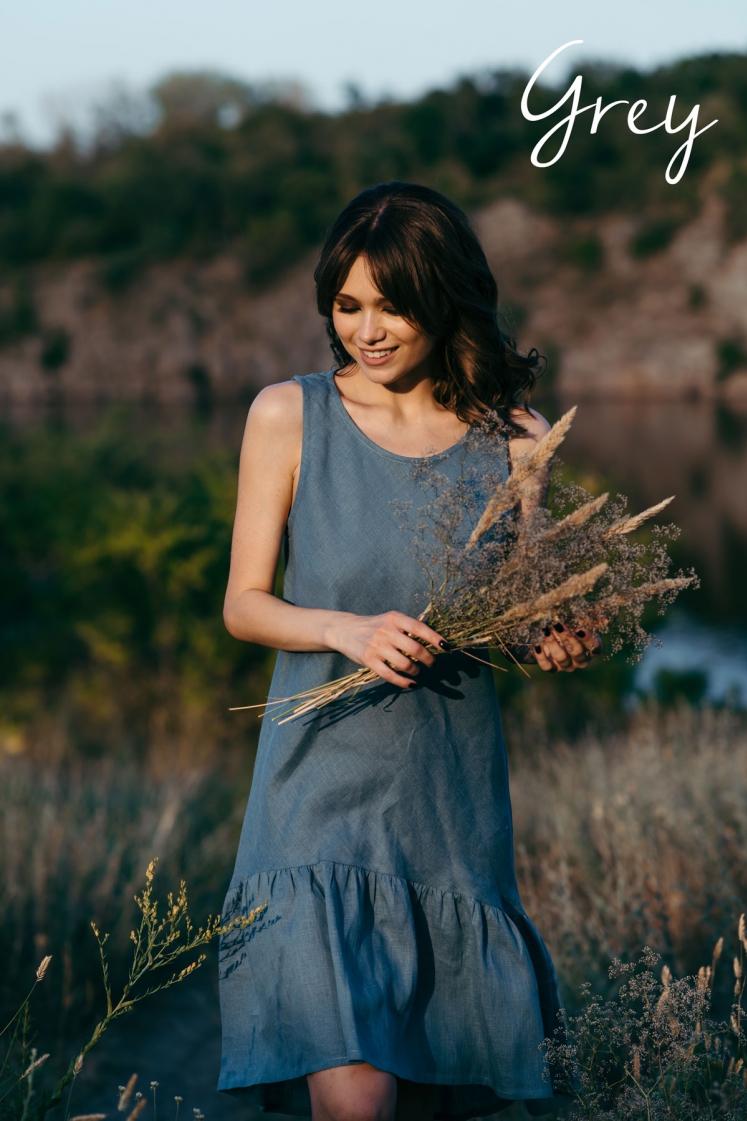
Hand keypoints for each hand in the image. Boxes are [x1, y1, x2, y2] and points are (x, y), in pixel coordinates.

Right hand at [325, 611, 446, 687]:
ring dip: (416, 671)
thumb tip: (433, 641)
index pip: (419, 628)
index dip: (434, 638)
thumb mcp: (389, 620)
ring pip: (405, 664)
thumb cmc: (373, 626)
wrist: (344, 630)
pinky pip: (390, 675)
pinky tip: (411, 684)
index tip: (445, 647)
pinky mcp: (369, 660)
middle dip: (428, 659)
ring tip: (417, 671)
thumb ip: (407, 628)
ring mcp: (377, 646)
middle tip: (432, 663)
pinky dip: (404, 682)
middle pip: (415, 649)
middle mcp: (386, 631)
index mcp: (394, 618)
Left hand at [532, 623, 602, 672]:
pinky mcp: (553, 668)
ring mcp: (567, 666)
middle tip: (557, 624)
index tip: (579, 629)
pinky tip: (537, 646)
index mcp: (591, 648)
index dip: (588, 639)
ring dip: (553, 643)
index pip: (595, 647)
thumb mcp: (581, 619)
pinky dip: (541, 657)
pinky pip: (547, 666)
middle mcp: (581, 660)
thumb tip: (604, 620)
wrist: (551, 634)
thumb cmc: (571, 625)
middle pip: (577, 652)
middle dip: (567, 638)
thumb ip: (591, 618)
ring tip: (545, 630)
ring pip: (561, 658)